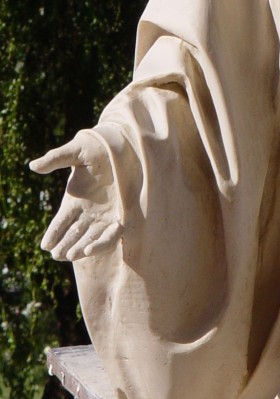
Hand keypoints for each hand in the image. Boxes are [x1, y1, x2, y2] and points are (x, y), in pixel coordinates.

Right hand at [30, 130, 121, 260]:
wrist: (126, 143)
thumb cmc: (99, 146)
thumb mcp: (77, 151)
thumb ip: (56, 158)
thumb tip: (33, 166)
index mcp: (75, 199)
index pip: (61, 222)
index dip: (53, 233)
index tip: (45, 245)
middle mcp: (90, 210)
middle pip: (74, 233)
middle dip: (65, 245)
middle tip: (57, 255)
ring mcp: (106, 214)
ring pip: (90, 238)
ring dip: (80, 248)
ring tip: (70, 255)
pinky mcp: (123, 215)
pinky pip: (112, 235)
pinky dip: (102, 243)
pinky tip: (90, 248)